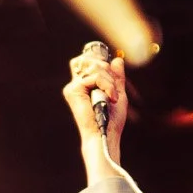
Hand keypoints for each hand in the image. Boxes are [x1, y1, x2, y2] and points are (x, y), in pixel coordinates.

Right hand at [63, 50, 127, 179]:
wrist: (105, 134)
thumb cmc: (112, 120)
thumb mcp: (118, 92)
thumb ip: (116, 77)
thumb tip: (117, 59)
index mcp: (84, 85)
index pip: (86, 60)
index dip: (99, 60)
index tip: (111, 73)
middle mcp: (76, 84)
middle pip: (88, 59)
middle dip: (106, 69)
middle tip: (113, 88)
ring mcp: (73, 87)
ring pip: (94, 67)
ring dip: (109, 80)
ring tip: (112, 96)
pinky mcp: (73, 90)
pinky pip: (94, 77)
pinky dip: (107, 85)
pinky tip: (111, 98)